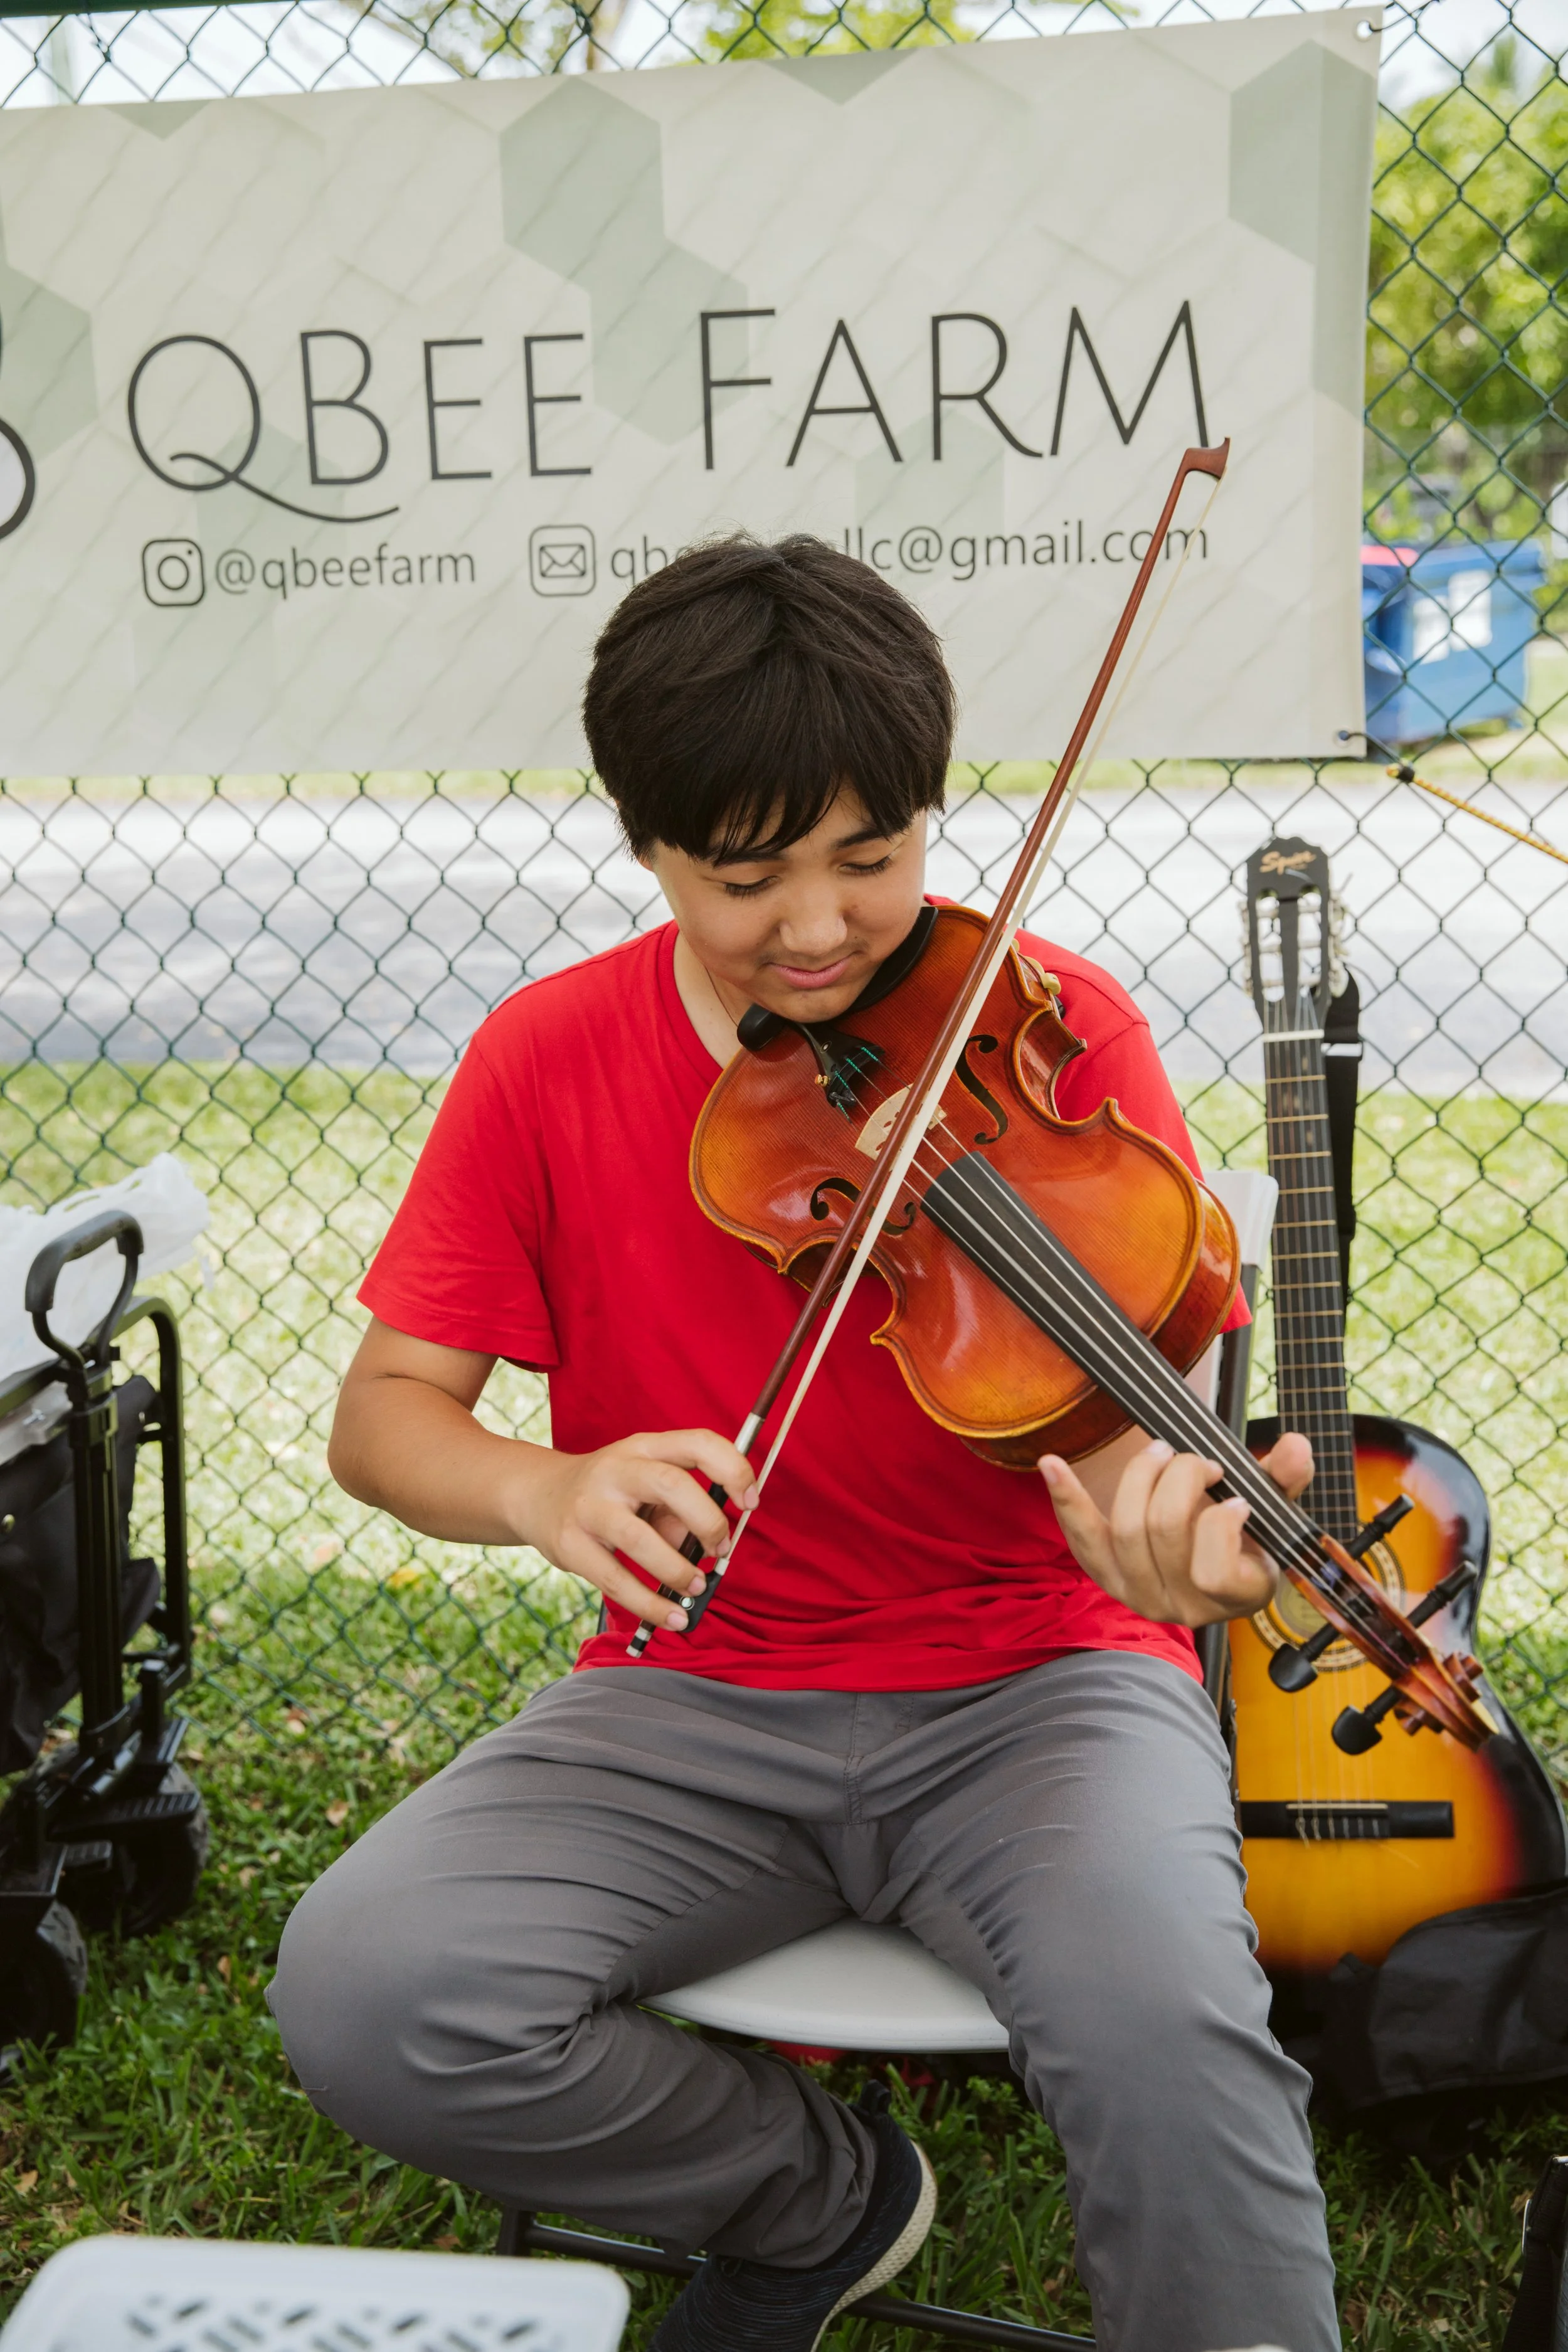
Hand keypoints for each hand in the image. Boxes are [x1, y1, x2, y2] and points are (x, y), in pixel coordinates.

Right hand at [526, 1429, 759, 1631]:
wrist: (537, 1495)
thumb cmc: (611, 1493)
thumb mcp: (644, 1485)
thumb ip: (677, 1510)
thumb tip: (706, 1547)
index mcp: (644, 1446)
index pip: (698, 1443)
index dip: (733, 1469)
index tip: (750, 1502)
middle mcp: (616, 1469)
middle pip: (671, 1484)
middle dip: (708, 1520)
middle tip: (721, 1549)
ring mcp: (589, 1506)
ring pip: (640, 1538)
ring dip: (678, 1569)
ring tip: (696, 1587)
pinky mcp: (571, 1545)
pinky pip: (615, 1580)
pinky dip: (650, 1605)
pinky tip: (672, 1616)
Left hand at [1038, 1432, 1313, 1626]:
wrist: (1212, 1565)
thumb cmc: (1246, 1538)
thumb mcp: (1274, 1513)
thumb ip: (1284, 1481)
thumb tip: (1295, 1447)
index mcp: (1234, 1596)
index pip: (1214, 1571)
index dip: (1220, 1528)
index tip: (1237, 1502)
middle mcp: (1182, 1606)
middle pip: (1162, 1532)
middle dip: (1180, 1479)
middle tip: (1198, 1461)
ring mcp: (1139, 1594)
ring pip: (1125, 1528)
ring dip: (1141, 1477)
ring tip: (1162, 1454)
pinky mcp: (1107, 1576)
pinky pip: (1081, 1538)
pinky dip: (1067, 1498)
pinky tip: (1051, 1463)